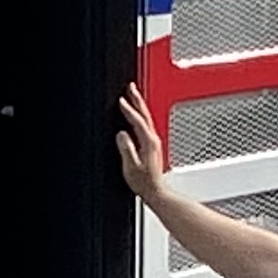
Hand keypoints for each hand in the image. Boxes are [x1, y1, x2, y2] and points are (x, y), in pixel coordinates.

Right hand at [114, 84, 171, 202]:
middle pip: (145, 114)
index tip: (121, 101)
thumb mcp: (131, 168)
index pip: (137, 121)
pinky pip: (147, 124)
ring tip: (133, 95)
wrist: (156, 191)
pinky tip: (137, 114)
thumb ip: (127, 150)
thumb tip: (121, 135)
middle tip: (131, 87)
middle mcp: (154, 140)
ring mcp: (155, 141)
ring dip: (140, 105)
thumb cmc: (144, 182)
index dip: (128, 110)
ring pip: (147, 117)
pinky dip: (141, 115)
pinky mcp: (153, 145)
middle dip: (137, 99)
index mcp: (148, 143)